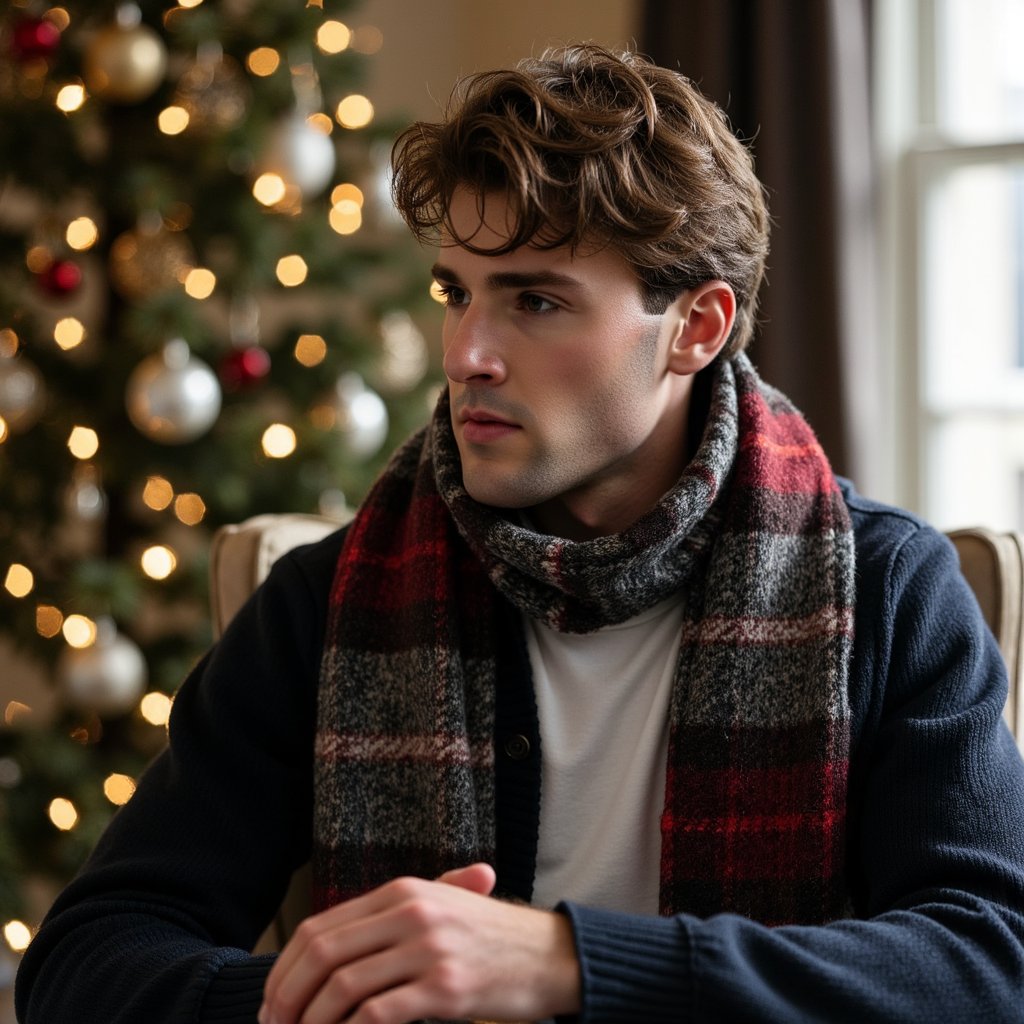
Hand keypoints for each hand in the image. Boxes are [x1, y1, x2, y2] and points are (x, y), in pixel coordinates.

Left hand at [258, 863, 580, 1023]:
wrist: (552, 955)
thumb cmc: (491, 937)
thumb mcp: (442, 906)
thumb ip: (393, 915)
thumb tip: (332, 944)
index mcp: (403, 891)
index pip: (321, 926)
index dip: (285, 967)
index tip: (270, 1001)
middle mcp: (411, 912)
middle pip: (323, 954)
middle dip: (287, 997)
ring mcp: (429, 948)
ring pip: (343, 987)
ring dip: (312, 1022)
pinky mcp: (445, 988)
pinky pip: (378, 1014)